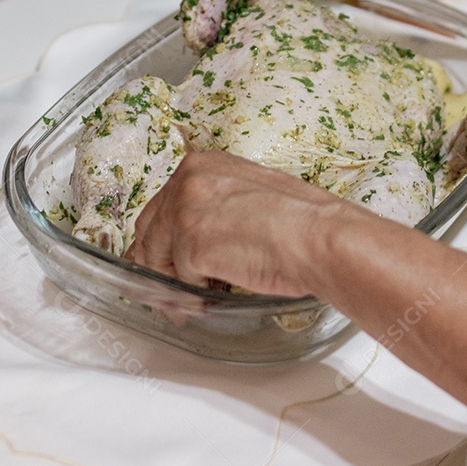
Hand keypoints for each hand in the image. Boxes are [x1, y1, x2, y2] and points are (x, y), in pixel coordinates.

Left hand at [128, 151, 341, 297]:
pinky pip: (180, 280)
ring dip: (173, 282)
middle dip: (156, 261)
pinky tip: (211, 298)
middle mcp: (187, 181)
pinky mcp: (190, 246)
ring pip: (158, 256)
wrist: (318, 236)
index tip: (165, 258)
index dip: (162, 237)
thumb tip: (194, 234)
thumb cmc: (299, 219)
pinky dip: (192, 295)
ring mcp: (185, 212)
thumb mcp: (246, 192)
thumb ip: (212, 204)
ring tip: (192, 301)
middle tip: (169, 288)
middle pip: (149, 229)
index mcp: (202, 164)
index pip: (161, 204)